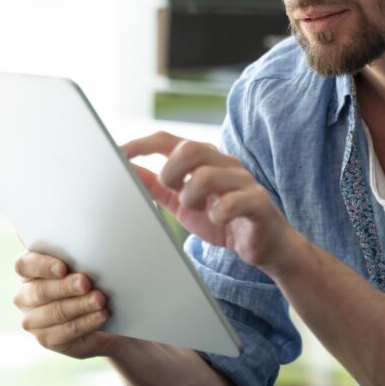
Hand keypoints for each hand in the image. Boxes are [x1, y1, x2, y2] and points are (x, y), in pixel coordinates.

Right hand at [13, 251, 123, 358]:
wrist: (99, 313)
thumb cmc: (86, 279)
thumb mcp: (79, 264)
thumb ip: (74, 254)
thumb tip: (84, 236)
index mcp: (28, 271)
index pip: (25, 265)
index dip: (43, 266)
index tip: (63, 268)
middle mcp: (24, 296)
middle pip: (40, 291)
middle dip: (66, 287)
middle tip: (87, 283)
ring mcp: (33, 321)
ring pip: (55, 312)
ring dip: (80, 305)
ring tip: (100, 300)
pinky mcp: (48, 339)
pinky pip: (67, 331)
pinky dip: (87, 322)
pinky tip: (101, 315)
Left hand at [122, 131, 296, 269]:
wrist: (267, 245)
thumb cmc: (225, 219)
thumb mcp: (183, 202)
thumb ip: (157, 186)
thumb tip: (128, 171)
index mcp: (204, 160)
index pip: (167, 140)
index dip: (140, 144)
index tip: (118, 154)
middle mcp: (224, 163)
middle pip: (189, 148)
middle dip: (171, 173)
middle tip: (174, 193)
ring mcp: (243, 180)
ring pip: (206, 175)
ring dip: (192, 198)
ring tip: (200, 210)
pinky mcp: (258, 202)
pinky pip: (232, 202)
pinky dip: (218, 214)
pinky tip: (219, 221)